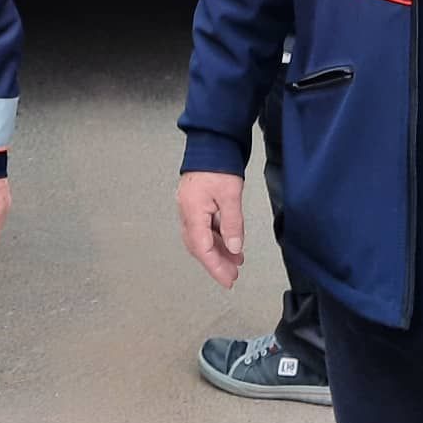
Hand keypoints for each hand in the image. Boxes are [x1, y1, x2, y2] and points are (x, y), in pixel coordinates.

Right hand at [177, 171, 244, 288]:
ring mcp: (189, 209)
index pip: (202, 248)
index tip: (228, 280)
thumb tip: (233, 248)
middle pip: (199, 246)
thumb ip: (231, 224)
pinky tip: (229, 243)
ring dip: (217, 251)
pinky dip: (216, 239)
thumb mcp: (230, 195)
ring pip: (201, 239)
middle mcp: (186, 213)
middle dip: (216, 263)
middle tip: (233, 276)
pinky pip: (204, 228)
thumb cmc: (218, 165)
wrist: (210, 142)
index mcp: (192, 212)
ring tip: (236, 261)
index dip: (215, 267)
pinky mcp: (195, 204)